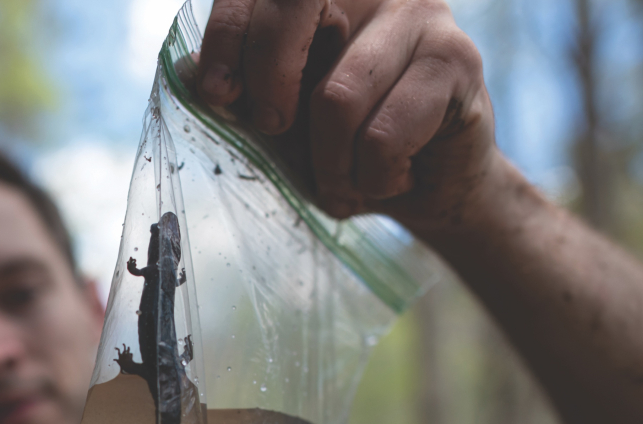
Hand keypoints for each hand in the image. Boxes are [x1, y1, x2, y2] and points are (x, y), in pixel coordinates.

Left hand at [197, 0, 498, 232]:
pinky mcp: (457, 60)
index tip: (215, 92)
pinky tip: (390, 178)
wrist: (427, 187)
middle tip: (273, 124)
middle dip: (268, 77)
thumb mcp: (280, 123)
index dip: (227, 33)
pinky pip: (383, 134)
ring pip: (337, 97)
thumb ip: (240, 93)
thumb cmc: (346, 147)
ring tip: (343, 183)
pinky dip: (372, 177)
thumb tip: (186, 73)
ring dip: (329, 165)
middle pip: (295, 2)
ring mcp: (420, 16)